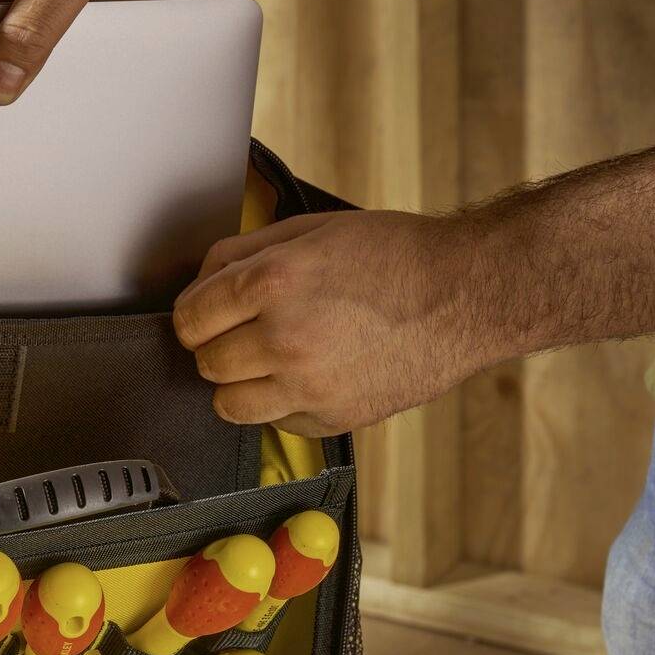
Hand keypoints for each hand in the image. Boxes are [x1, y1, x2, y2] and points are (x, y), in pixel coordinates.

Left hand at [172, 209, 497, 436]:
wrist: (465, 295)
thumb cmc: (394, 256)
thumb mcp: (311, 230)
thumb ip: (244, 254)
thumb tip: (202, 283)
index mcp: (271, 283)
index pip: (188, 320)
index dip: (194, 315)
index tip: (207, 316)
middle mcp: (283, 339)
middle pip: (206, 363)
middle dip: (218, 346)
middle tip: (247, 332)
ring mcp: (308, 386)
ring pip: (229, 405)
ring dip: (240, 384)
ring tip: (268, 361)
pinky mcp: (333, 419)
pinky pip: (276, 423)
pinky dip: (281, 404)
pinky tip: (309, 375)